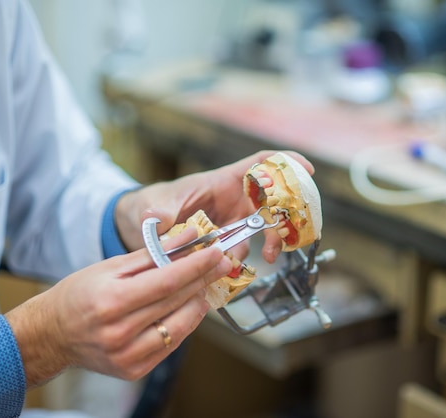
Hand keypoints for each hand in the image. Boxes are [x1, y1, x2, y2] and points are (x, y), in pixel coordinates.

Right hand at [5, 229, 232, 387]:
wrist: (52, 334)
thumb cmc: (80, 294)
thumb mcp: (112, 267)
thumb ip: (154, 252)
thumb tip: (191, 236)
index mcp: (111, 301)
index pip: (167, 281)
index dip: (196, 266)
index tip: (216, 252)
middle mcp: (119, 333)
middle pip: (176, 301)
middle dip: (203, 279)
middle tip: (221, 263)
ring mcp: (127, 356)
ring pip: (180, 326)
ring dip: (198, 302)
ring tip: (202, 284)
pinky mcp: (134, 370)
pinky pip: (171, 344)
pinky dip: (184, 323)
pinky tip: (187, 306)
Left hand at [115, 150, 314, 262]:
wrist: (139, 228)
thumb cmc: (149, 204)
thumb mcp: (153, 205)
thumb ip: (159, 212)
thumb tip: (158, 219)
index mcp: (223, 181)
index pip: (261, 163)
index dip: (286, 162)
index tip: (306, 170)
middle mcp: (235, 200)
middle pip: (273, 201)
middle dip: (285, 217)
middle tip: (283, 238)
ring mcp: (233, 222)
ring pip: (262, 231)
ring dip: (264, 244)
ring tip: (252, 258)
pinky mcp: (227, 243)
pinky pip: (243, 251)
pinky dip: (241, 262)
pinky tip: (231, 271)